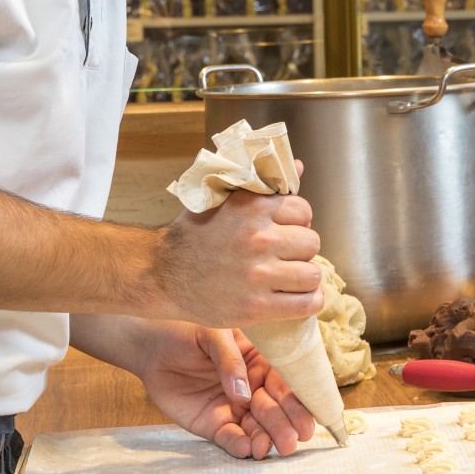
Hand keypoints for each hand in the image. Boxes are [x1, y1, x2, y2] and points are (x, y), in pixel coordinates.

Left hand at [136, 321, 316, 458]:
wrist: (151, 346)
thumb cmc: (186, 330)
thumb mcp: (213, 334)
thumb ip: (230, 361)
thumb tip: (244, 395)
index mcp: (261, 360)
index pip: (285, 382)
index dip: (298, 400)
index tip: (309, 417)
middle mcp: (253, 386)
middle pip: (275, 408)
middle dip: (286, 425)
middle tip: (293, 440)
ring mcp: (235, 407)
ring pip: (257, 427)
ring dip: (266, 439)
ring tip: (269, 448)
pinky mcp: (214, 424)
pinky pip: (231, 438)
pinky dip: (240, 445)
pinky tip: (248, 450)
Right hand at [150, 183, 322, 327]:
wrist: (161, 275)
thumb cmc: (193, 236)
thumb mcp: (222, 199)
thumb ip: (261, 185)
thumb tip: (298, 167)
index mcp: (252, 208)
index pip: (303, 210)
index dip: (297, 221)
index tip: (285, 230)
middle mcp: (259, 239)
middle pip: (312, 242)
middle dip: (301, 249)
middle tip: (284, 255)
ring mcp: (258, 275)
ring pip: (312, 273)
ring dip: (304, 276)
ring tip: (289, 277)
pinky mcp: (256, 306)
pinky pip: (307, 303)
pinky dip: (309, 301)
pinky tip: (298, 297)